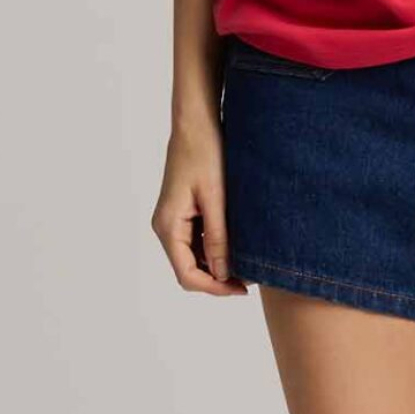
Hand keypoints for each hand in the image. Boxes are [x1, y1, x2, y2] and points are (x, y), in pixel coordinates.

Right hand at [151, 122, 247, 294]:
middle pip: (189, 270)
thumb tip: (222, 273)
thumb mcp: (215, 198)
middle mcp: (166, 227)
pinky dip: (215, 249)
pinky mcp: (182, 213)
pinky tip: (237, 245)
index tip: (242, 289)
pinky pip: (196, 242)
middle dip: (217, 279)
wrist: (196, 124)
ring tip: (247, 263)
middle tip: (249, 281)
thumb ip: (217, 237)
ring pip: (193, 258)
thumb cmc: (205, 154)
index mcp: (169, 226)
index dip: (214, 288)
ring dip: (217, 265)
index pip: (187, 275)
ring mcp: (173, 221)